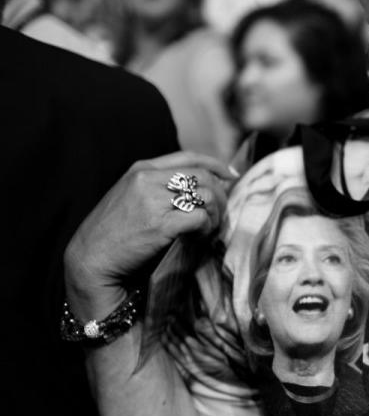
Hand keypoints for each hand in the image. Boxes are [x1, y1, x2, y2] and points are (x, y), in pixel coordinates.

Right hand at [65, 151, 234, 317]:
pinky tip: (201, 237)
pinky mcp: (160, 225)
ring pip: (206, 196)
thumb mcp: (129, 197)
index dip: (216, 165)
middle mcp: (147, 180)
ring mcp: (153, 201)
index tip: (230, 176)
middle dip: (220, 195)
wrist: (90, 259)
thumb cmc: (113, 233)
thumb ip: (157, 187)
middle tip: (221, 213)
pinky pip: (200, 218)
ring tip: (210, 228)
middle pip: (203, 177)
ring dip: (216, 214)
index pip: (189, 157)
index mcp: (141, 169)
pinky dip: (208, 228)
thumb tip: (198, 187)